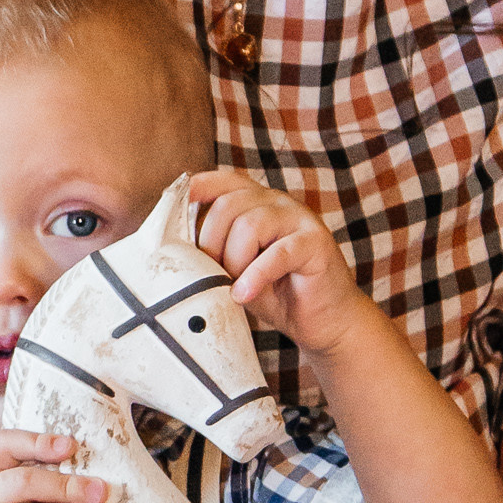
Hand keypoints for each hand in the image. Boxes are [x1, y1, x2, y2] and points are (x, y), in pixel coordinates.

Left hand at [186, 168, 360, 353]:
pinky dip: (255, 275)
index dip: (201, 187)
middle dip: (211, 243)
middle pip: (228, 205)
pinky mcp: (316, 243)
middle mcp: (278, 203)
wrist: (324, 321)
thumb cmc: (277, 294)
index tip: (179, 201)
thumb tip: (179, 251)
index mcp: (258, 203)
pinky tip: (245, 294)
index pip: (225, 181)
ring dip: (233, 261)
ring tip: (234, 286)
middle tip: (213, 275)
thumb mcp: (237, 270)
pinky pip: (278, 252)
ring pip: (250, 225)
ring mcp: (300, 220)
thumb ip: (214, 253)